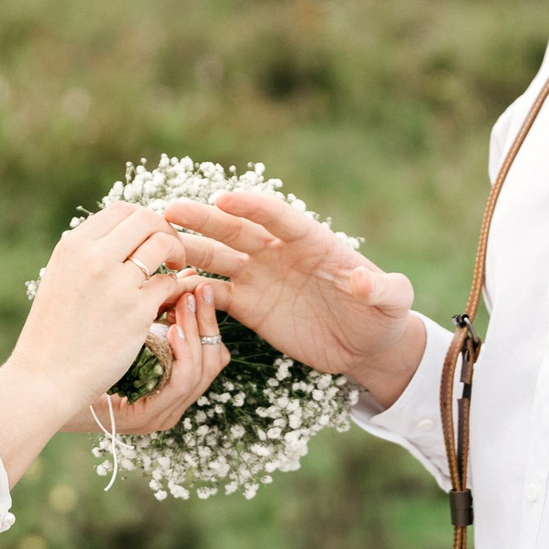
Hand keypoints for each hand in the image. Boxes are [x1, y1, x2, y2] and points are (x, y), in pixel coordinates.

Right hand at [0, 204, 198, 482]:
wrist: (44, 377)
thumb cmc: (53, 333)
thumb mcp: (61, 279)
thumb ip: (89, 256)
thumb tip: (125, 238)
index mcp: (73, 246)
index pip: (121, 211)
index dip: (143, 221)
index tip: (149, 239)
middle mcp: (94, 257)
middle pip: (147, 220)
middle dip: (165, 232)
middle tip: (171, 254)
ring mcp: (116, 282)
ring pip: (164, 245)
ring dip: (178, 256)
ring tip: (176, 273)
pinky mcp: (136, 310)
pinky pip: (171, 284)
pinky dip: (178, 289)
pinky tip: (173, 301)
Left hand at [57, 285, 230, 435]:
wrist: (43, 392)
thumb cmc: (73, 356)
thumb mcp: (118, 328)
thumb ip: (149, 307)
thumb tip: (178, 270)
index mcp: (166, 381)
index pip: (210, 345)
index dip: (205, 311)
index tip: (194, 280)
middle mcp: (173, 401)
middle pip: (216, 356)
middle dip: (208, 315)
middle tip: (197, 285)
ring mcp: (165, 411)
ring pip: (206, 369)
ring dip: (199, 330)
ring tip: (185, 298)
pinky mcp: (151, 416)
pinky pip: (183, 382)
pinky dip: (185, 353)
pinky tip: (172, 329)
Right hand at [160, 188, 423, 401]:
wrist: (367, 348)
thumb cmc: (384, 317)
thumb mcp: (393, 302)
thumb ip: (382, 288)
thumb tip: (360, 279)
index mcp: (312, 242)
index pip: (278, 218)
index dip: (252, 208)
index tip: (224, 200)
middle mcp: (279, 253)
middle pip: (236, 231)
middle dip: (204, 221)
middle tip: (169, 212)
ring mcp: (261, 277)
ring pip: (218, 258)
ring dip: (188, 252)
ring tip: (155, 248)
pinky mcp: (250, 306)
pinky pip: (215, 294)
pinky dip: (191, 292)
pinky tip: (165, 291)